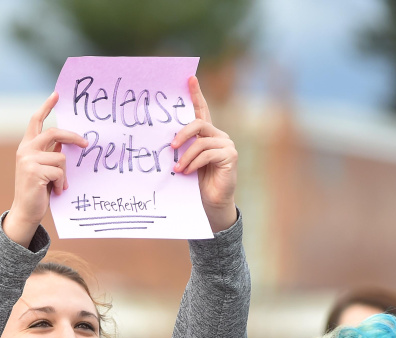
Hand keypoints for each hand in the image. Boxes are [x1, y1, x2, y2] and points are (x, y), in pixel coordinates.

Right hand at [5, 92, 87, 246]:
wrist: (26, 211)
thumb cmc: (38, 190)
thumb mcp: (44, 167)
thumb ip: (50, 152)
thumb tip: (67, 141)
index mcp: (27, 146)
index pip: (36, 121)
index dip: (46, 106)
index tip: (57, 94)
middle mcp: (25, 150)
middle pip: (54, 133)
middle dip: (72, 137)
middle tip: (85, 144)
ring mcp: (28, 160)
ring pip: (60, 157)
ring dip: (64, 174)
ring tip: (59, 185)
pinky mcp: (34, 172)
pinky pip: (59, 172)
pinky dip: (62, 183)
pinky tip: (55, 191)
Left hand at [171, 76, 237, 232]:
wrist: (211, 202)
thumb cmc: (194, 183)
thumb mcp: (184, 162)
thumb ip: (180, 149)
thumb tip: (165, 142)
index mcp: (206, 134)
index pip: (201, 110)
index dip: (196, 94)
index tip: (190, 78)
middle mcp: (218, 135)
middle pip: (198, 123)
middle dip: (182, 134)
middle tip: (170, 148)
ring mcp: (226, 144)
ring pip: (201, 141)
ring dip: (186, 156)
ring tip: (177, 169)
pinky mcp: (230, 155)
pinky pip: (207, 153)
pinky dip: (194, 163)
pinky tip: (187, 173)